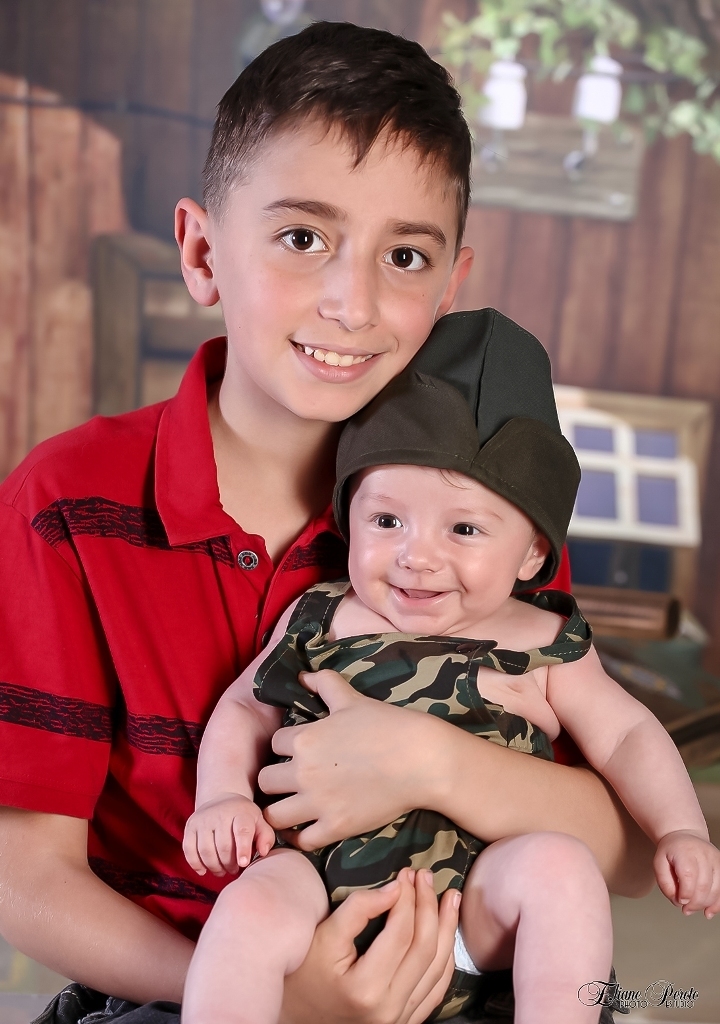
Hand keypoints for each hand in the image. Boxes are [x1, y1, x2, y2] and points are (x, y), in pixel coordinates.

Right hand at [183, 794, 275, 876]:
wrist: (221, 799)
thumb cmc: (244, 816)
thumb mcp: (259, 821)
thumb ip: (266, 836)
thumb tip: (263, 852)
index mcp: (241, 812)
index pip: (242, 831)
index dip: (243, 848)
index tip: (243, 863)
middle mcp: (220, 813)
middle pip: (223, 846)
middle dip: (229, 864)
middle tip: (234, 870)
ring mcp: (202, 819)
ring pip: (205, 850)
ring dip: (214, 867)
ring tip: (222, 870)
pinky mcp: (190, 826)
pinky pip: (189, 850)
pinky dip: (196, 864)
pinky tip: (204, 870)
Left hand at [258, 670, 448, 849]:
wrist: (420, 760)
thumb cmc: (387, 725)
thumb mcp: (351, 698)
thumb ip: (324, 683)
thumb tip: (303, 675)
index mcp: (305, 739)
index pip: (273, 744)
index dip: (285, 746)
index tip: (296, 751)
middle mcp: (304, 772)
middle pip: (264, 781)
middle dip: (274, 779)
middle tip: (289, 780)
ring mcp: (318, 803)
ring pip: (273, 815)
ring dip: (278, 810)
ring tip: (289, 807)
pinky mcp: (335, 827)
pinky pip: (300, 841)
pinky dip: (298, 837)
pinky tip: (304, 828)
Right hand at [280, 868, 459, 1023]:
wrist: (296, 1018)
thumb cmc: (303, 975)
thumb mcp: (322, 937)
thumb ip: (357, 910)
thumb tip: (395, 888)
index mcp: (366, 988)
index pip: (400, 933)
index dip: (407, 898)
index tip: (406, 873)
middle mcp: (389, 1009)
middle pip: (424, 949)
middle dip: (429, 906)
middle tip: (425, 876)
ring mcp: (400, 1020)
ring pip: (437, 970)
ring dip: (447, 929)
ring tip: (450, 897)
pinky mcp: (404, 1023)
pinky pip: (436, 990)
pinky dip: (445, 959)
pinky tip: (446, 935)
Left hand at [654, 830, 719, 917]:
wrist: (684, 836)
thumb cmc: (671, 851)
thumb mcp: (659, 863)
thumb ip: (664, 883)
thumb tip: (677, 901)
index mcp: (685, 852)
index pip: (689, 877)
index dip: (684, 894)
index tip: (679, 900)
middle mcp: (704, 855)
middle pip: (704, 886)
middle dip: (694, 903)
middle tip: (685, 909)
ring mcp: (715, 860)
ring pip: (715, 890)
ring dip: (704, 905)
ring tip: (692, 909)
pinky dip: (717, 904)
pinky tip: (708, 911)